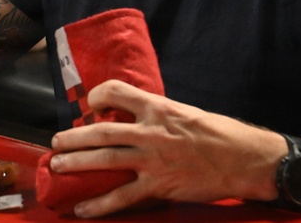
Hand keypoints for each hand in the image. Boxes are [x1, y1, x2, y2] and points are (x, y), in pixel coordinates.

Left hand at [48, 80, 284, 217]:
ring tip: (57, 166)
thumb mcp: (186, 113)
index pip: (116, 91)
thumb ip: (159, 115)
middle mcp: (150, 131)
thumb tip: (137, 118)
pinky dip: (99, 204)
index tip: (90, 104)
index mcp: (158, 107)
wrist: (244, 159)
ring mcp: (152, 160)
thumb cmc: (219, 133)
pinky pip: (122, 196)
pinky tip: (83, 208)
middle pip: (101, 132)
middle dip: (73, 137)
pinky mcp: (158, 186)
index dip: (98, 95)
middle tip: (55, 142)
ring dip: (76, 163)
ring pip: (104, 161)